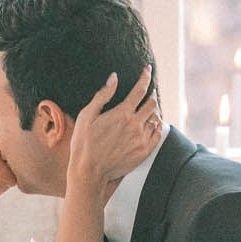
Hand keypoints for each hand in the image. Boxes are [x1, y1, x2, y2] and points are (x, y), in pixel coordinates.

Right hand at [65, 66, 160, 192]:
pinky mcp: (144, 152)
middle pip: (152, 103)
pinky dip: (155, 126)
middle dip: (150, 95)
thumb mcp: (87, 115)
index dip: (145, 77)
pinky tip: (149, 125)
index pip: (140, 89)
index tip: (147, 70)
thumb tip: (114, 77)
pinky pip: (157, 134)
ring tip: (146, 110)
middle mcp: (135, 125)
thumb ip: (102, 95)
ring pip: (155, 118)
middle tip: (147, 93)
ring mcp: (141, 139)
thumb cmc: (84, 143)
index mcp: (122, 113)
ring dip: (153, 111)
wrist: (89, 172)